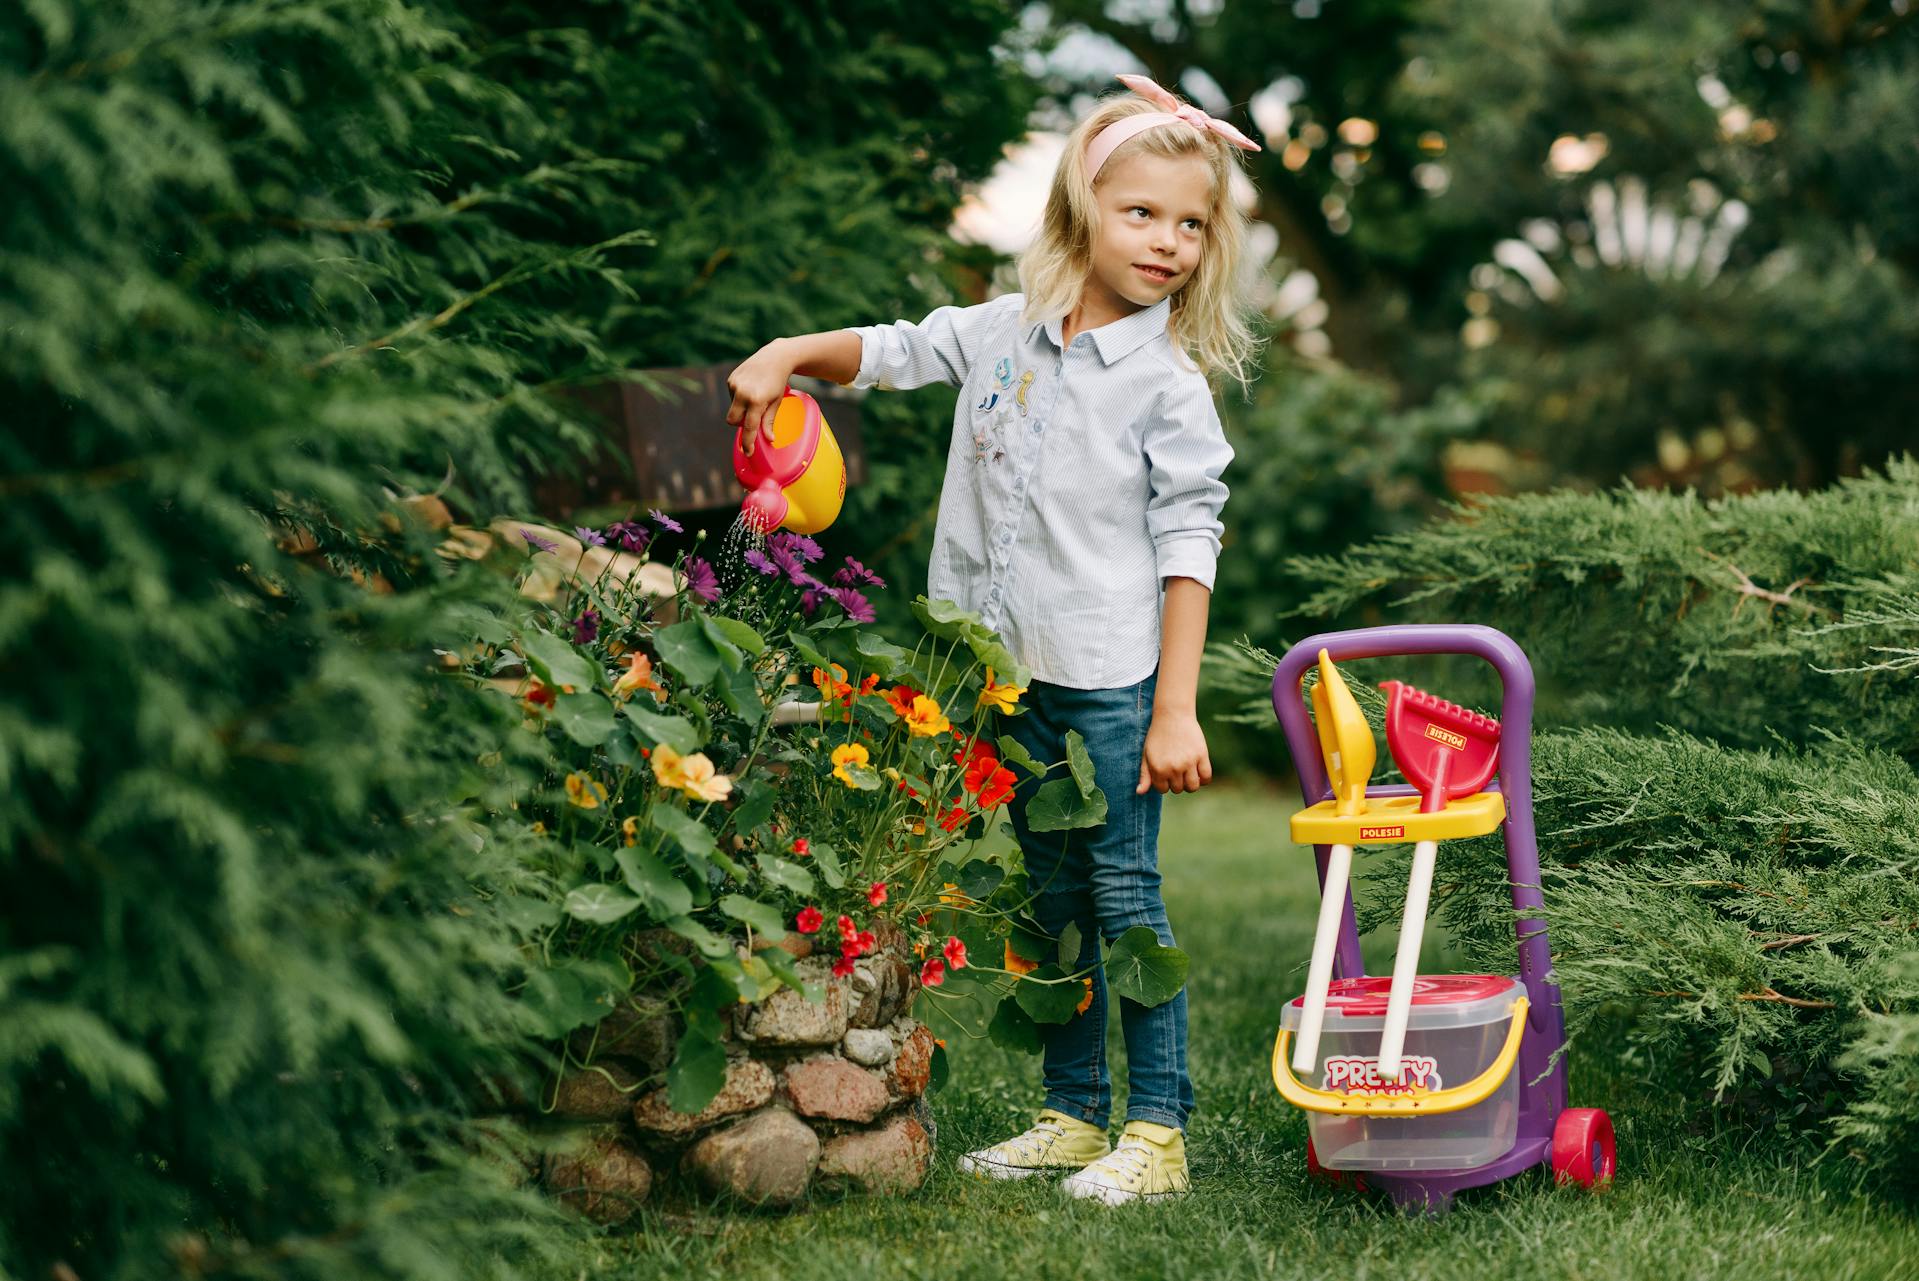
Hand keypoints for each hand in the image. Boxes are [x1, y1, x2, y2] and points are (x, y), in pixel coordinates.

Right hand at [725, 339, 794, 454]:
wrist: (774, 357)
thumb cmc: (778, 382)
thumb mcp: (776, 402)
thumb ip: (769, 421)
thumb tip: (769, 439)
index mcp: (756, 400)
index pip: (749, 427)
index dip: (748, 442)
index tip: (747, 452)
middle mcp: (742, 393)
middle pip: (733, 421)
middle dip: (740, 424)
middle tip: (753, 417)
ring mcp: (734, 385)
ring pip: (733, 408)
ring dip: (742, 408)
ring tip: (756, 395)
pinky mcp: (730, 379)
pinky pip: (732, 397)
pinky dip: (739, 397)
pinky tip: (750, 388)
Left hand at [1136, 710, 1212, 794]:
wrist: (1172, 715)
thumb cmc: (1157, 736)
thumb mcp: (1146, 755)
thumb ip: (1145, 775)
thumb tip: (1140, 793)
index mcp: (1158, 769)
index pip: (1163, 789)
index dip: (1164, 782)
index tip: (1165, 772)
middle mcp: (1174, 768)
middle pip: (1178, 789)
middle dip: (1176, 782)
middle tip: (1176, 769)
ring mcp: (1189, 762)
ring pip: (1192, 787)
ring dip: (1190, 783)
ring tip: (1187, 772)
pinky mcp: (1202, 755)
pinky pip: (1206, 777)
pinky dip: (1203, 779)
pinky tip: (1198, 772)